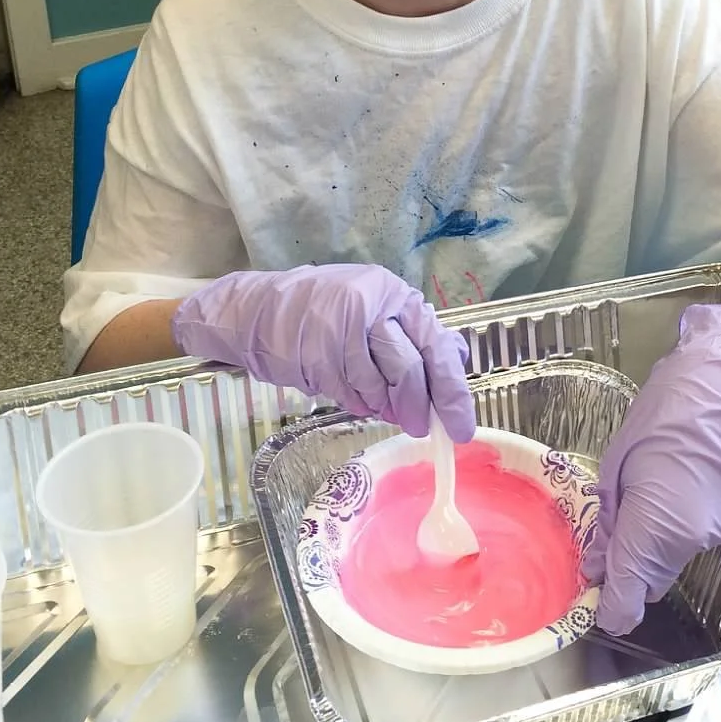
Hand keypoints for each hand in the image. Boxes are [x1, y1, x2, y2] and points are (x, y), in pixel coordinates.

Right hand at [171, 265, 474, 441]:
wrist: (259, 309)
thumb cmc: (323, 310)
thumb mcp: (375, 307)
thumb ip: (415, 332)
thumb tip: (458, 357)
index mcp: (394, 294)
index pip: (436, 345)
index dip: (453, 391)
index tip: (462, 427)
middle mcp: (371, 305)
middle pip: (409, 369)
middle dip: (417, 408)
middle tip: (418, 428)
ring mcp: (340, 328)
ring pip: (377, 386)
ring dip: (381, 407)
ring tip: (375, 405)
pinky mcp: (315, 353)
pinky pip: (348, 394)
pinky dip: (355, 404)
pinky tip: (351, 397)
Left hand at [583, 303, 720, 634]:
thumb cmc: (664, 414)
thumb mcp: (618, 463)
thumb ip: (608, 521)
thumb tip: (596, 562)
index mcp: (654, 528)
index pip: (627, 599)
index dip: (610, 609)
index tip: (597, 602)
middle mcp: (691, 541)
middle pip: (653, 579)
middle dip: (633, 568)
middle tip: (617, 531)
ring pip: (679, 556)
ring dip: (662, 540)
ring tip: (658, 490)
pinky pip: (705, 534)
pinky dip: (692, 521)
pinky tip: (689, 482)